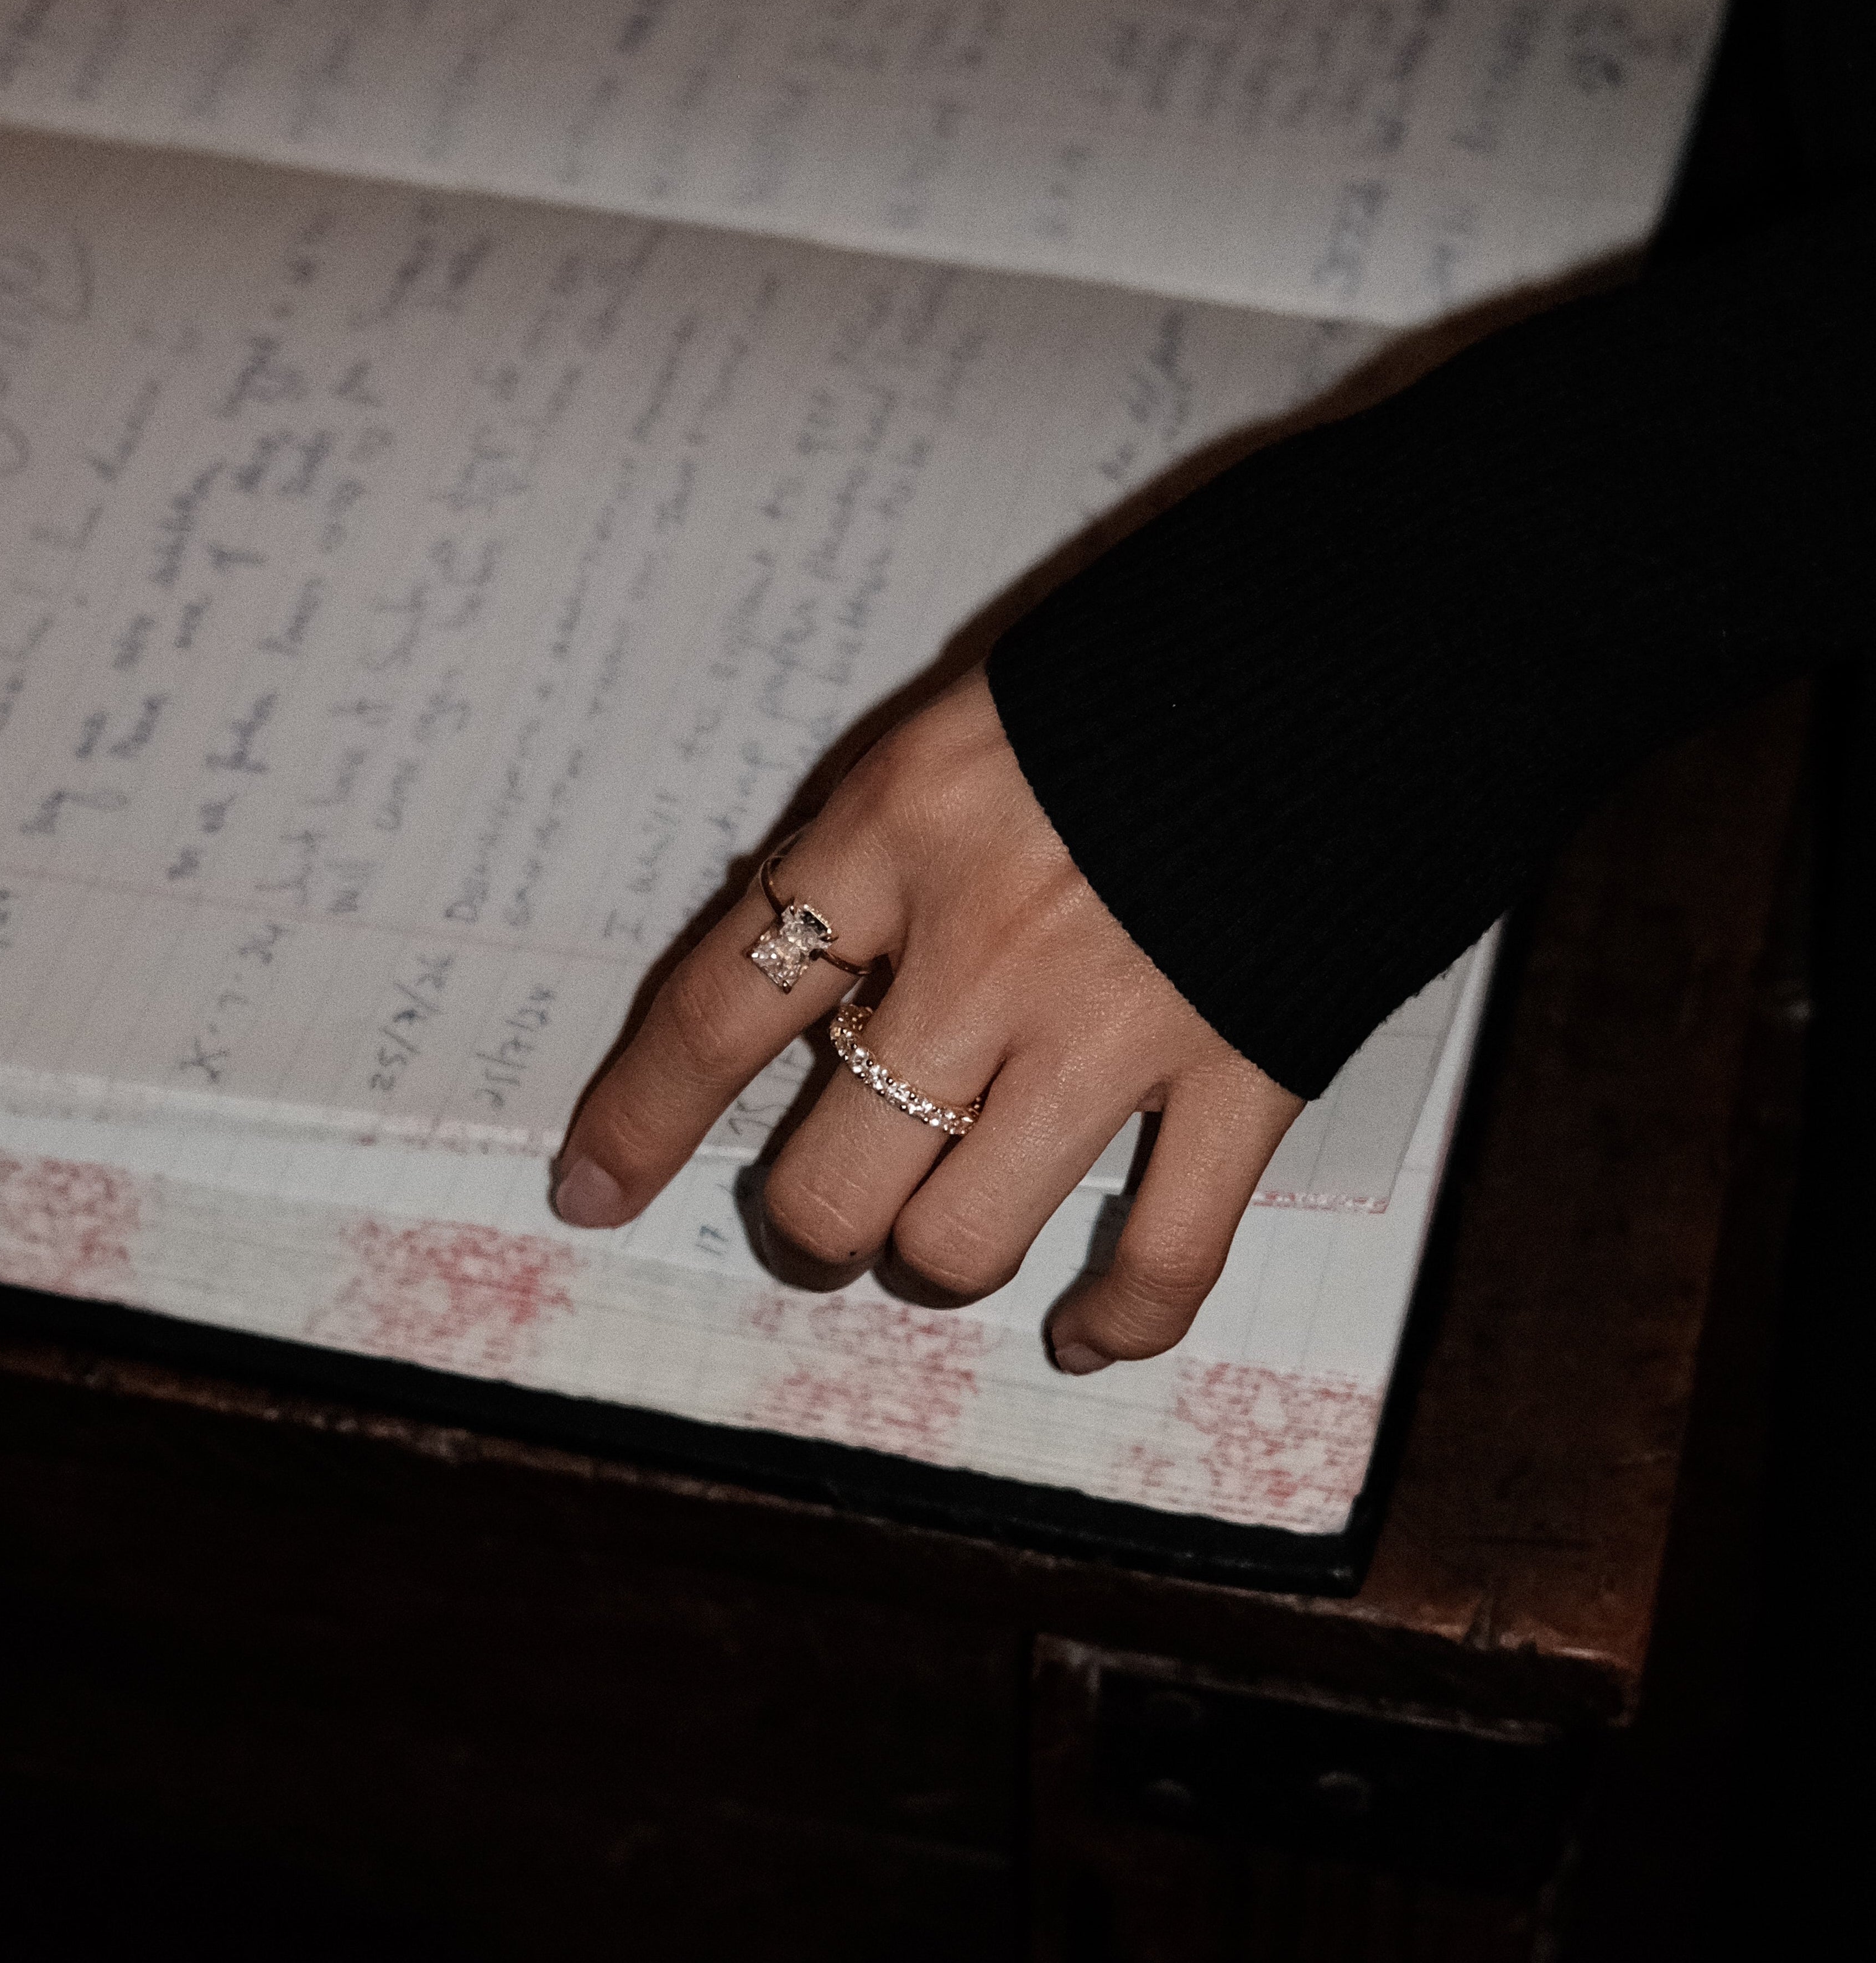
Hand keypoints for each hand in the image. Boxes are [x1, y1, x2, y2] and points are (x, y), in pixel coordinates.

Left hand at [552, 670, 1300, 1369]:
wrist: (1371, 628)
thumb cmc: (1151, 659)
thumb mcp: (964, 722)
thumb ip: (880, 856)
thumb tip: (816, 983)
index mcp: (896, 831)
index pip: (719, 1007)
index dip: (640, 1119)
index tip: (591, 1190)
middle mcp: (984, 946)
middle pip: (834, 1176)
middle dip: (816, 1222)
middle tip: (832, 1210)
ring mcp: (1118, 1023)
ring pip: (962, 1241)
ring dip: (939, 1262)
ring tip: (953, 1238)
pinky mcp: (1248, 1072)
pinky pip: (1160, 1259)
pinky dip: (1117, 1322)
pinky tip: (1085, 1334)